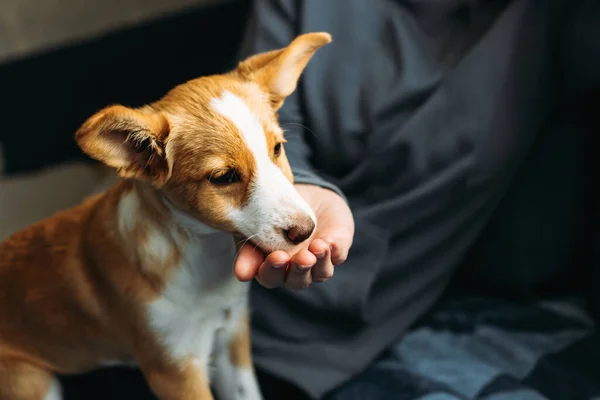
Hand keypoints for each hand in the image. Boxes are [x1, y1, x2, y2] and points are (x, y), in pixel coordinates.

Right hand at [234, 184, 353, 289]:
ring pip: (320, 273)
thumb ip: (248, 247)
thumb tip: (241, 275)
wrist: (305, 192)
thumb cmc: (274, 211)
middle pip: (296, 281)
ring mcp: (318, 262)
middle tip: (299, 257)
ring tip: (317, 247)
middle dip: (297, 270)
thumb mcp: (257, 224)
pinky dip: (334, 250)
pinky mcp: (336, 249)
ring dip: (319, 262)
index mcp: (272, 266)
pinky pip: (338, 255)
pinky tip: (328, 241)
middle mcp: (296, 269)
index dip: (272, 271)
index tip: (275, 257)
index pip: (269, 278)